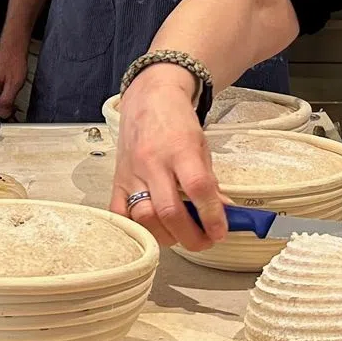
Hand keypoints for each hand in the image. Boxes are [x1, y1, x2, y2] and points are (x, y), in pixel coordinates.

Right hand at [0, 44, 30, 117]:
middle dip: (1, 117)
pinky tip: (12, 105)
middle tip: (13, 119)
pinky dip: (4, 105)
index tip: (5, 124)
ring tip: (14, 112)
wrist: (13, 50)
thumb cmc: (13, 62)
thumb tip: (4, 115)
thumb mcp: (13, 85)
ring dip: (3, 111)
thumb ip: (7, 101)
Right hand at [109, 65, 227, 248]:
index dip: (212, 215)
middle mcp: (153, 162)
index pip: (198, 188)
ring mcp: (132, 173)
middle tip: (205, 241)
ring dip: (166, 236)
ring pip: (144, 217)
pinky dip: (137, 228)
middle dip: (191, 236)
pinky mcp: (117, 180)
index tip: (221, 231)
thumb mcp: (202, 146)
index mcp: (180, 149)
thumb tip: (224, 214)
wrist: (148, 99)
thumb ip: (210, 181)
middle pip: (169, 211)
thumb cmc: (178, 123)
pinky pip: (120, 213)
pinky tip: (153, 228)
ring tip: (180, 235)